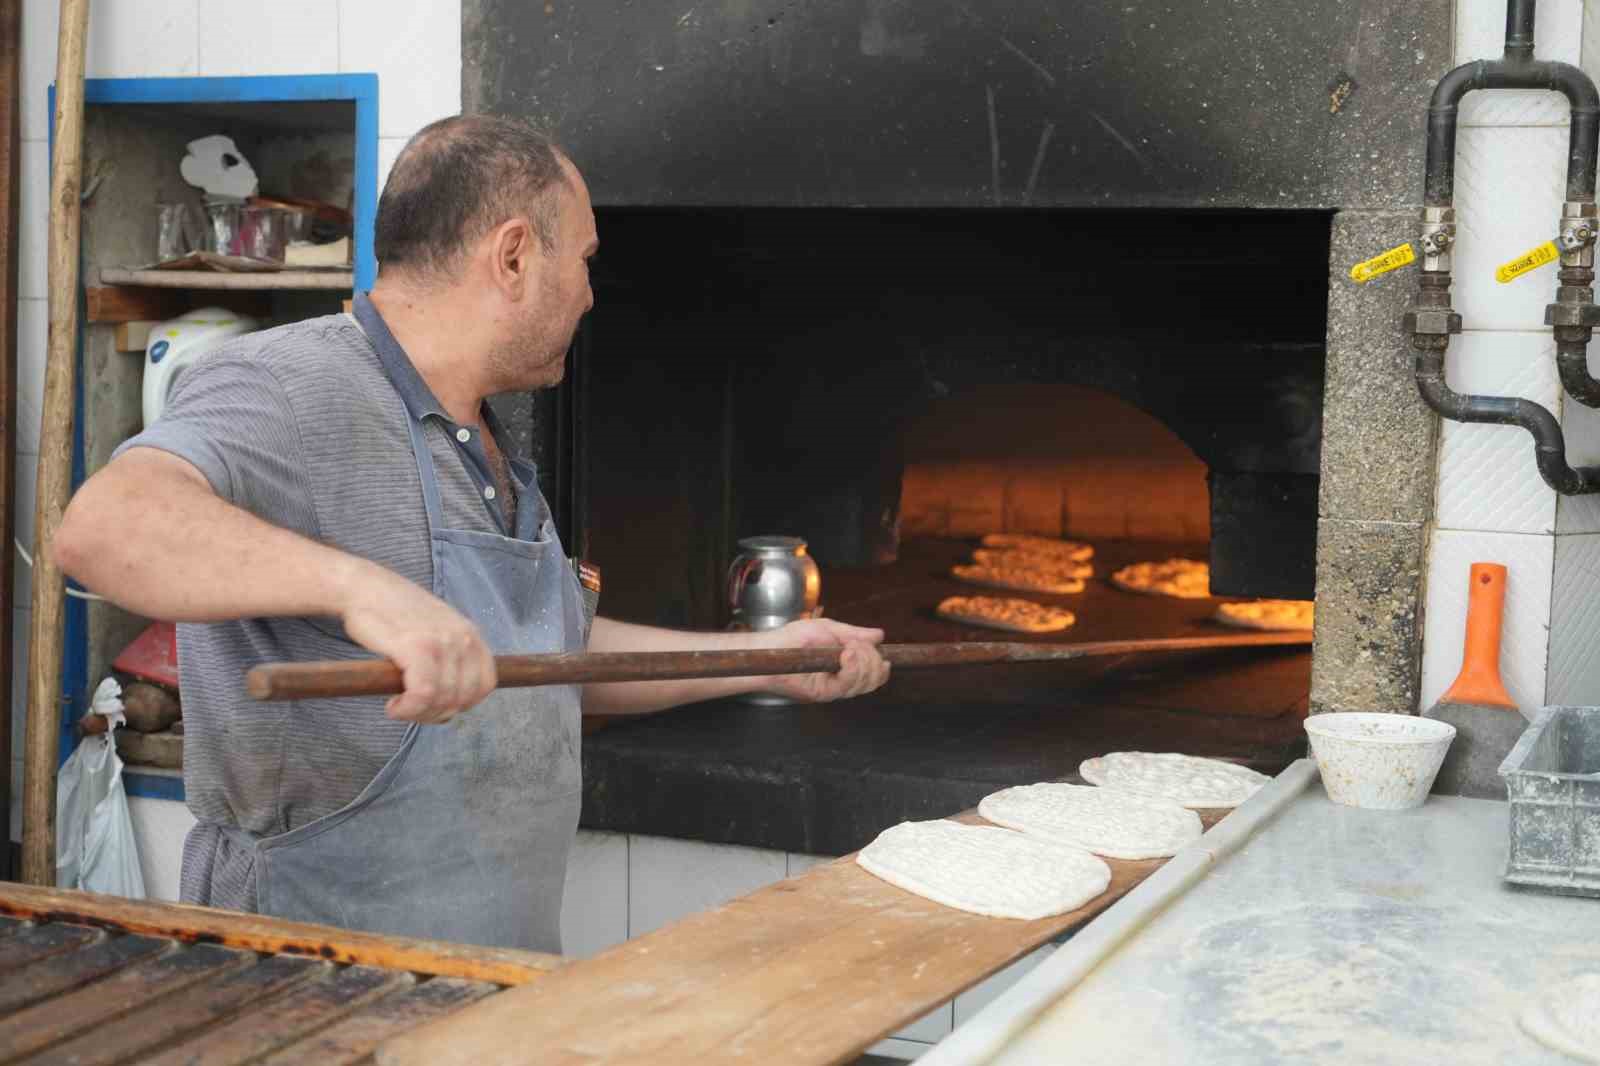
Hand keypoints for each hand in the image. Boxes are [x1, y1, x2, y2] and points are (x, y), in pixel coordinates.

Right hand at [337, 564, 496, 722]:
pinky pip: (424, 694)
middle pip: (464, 698)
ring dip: (418, 714)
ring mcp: (442, 642)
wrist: (363, 587)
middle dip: (436, 714)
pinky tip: (394, 706)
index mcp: (471, 635)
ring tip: (400, 706)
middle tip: (411, 709)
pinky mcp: (417, 646)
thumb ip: (450, 659)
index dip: (463, 703)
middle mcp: (463, 638)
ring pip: (444, 700)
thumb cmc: (393, 614)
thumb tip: (451, 702)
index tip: (437, 705)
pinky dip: (409, 708)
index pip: (485, 684)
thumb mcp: (436, 631)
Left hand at [753, 618, 890, 702]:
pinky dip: (852, 668)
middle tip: (856, 645)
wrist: (772, 648)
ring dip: (863, 662)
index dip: (880, 664)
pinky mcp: (825, 693)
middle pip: (874, 679)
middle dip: (872, 659)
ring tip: (848, 648)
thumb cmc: (794, 638)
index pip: (874, 673)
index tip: (877, 649)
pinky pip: (848, 685)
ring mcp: (834, 687)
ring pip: (865, 682)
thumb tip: (879, 635)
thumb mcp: (829, 629)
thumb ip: (854, 633)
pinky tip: (846, 655)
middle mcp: (842, 679)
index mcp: (846, 665)